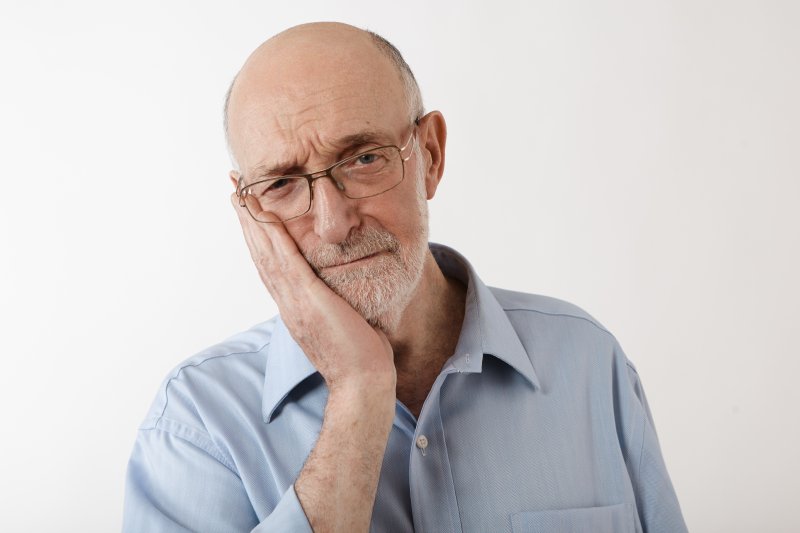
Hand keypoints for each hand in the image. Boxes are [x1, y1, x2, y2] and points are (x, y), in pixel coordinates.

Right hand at [231, 194, 396, 393]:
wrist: (362, 382)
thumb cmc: (361, 355)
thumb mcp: (344, 319)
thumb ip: (337, 300)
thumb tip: (346, 286)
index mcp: (294, 305)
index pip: (270, 262)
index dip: (258, 234)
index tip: (249, 207)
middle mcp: (287, 301)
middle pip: (259, 252)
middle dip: (246, 218)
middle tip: (234, 187)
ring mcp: (294, 301)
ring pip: (266, 252)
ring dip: (251, 219)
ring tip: (240, 190)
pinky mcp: (307, 300)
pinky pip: (285, 261)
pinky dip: (272, 236)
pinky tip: (263, 213)